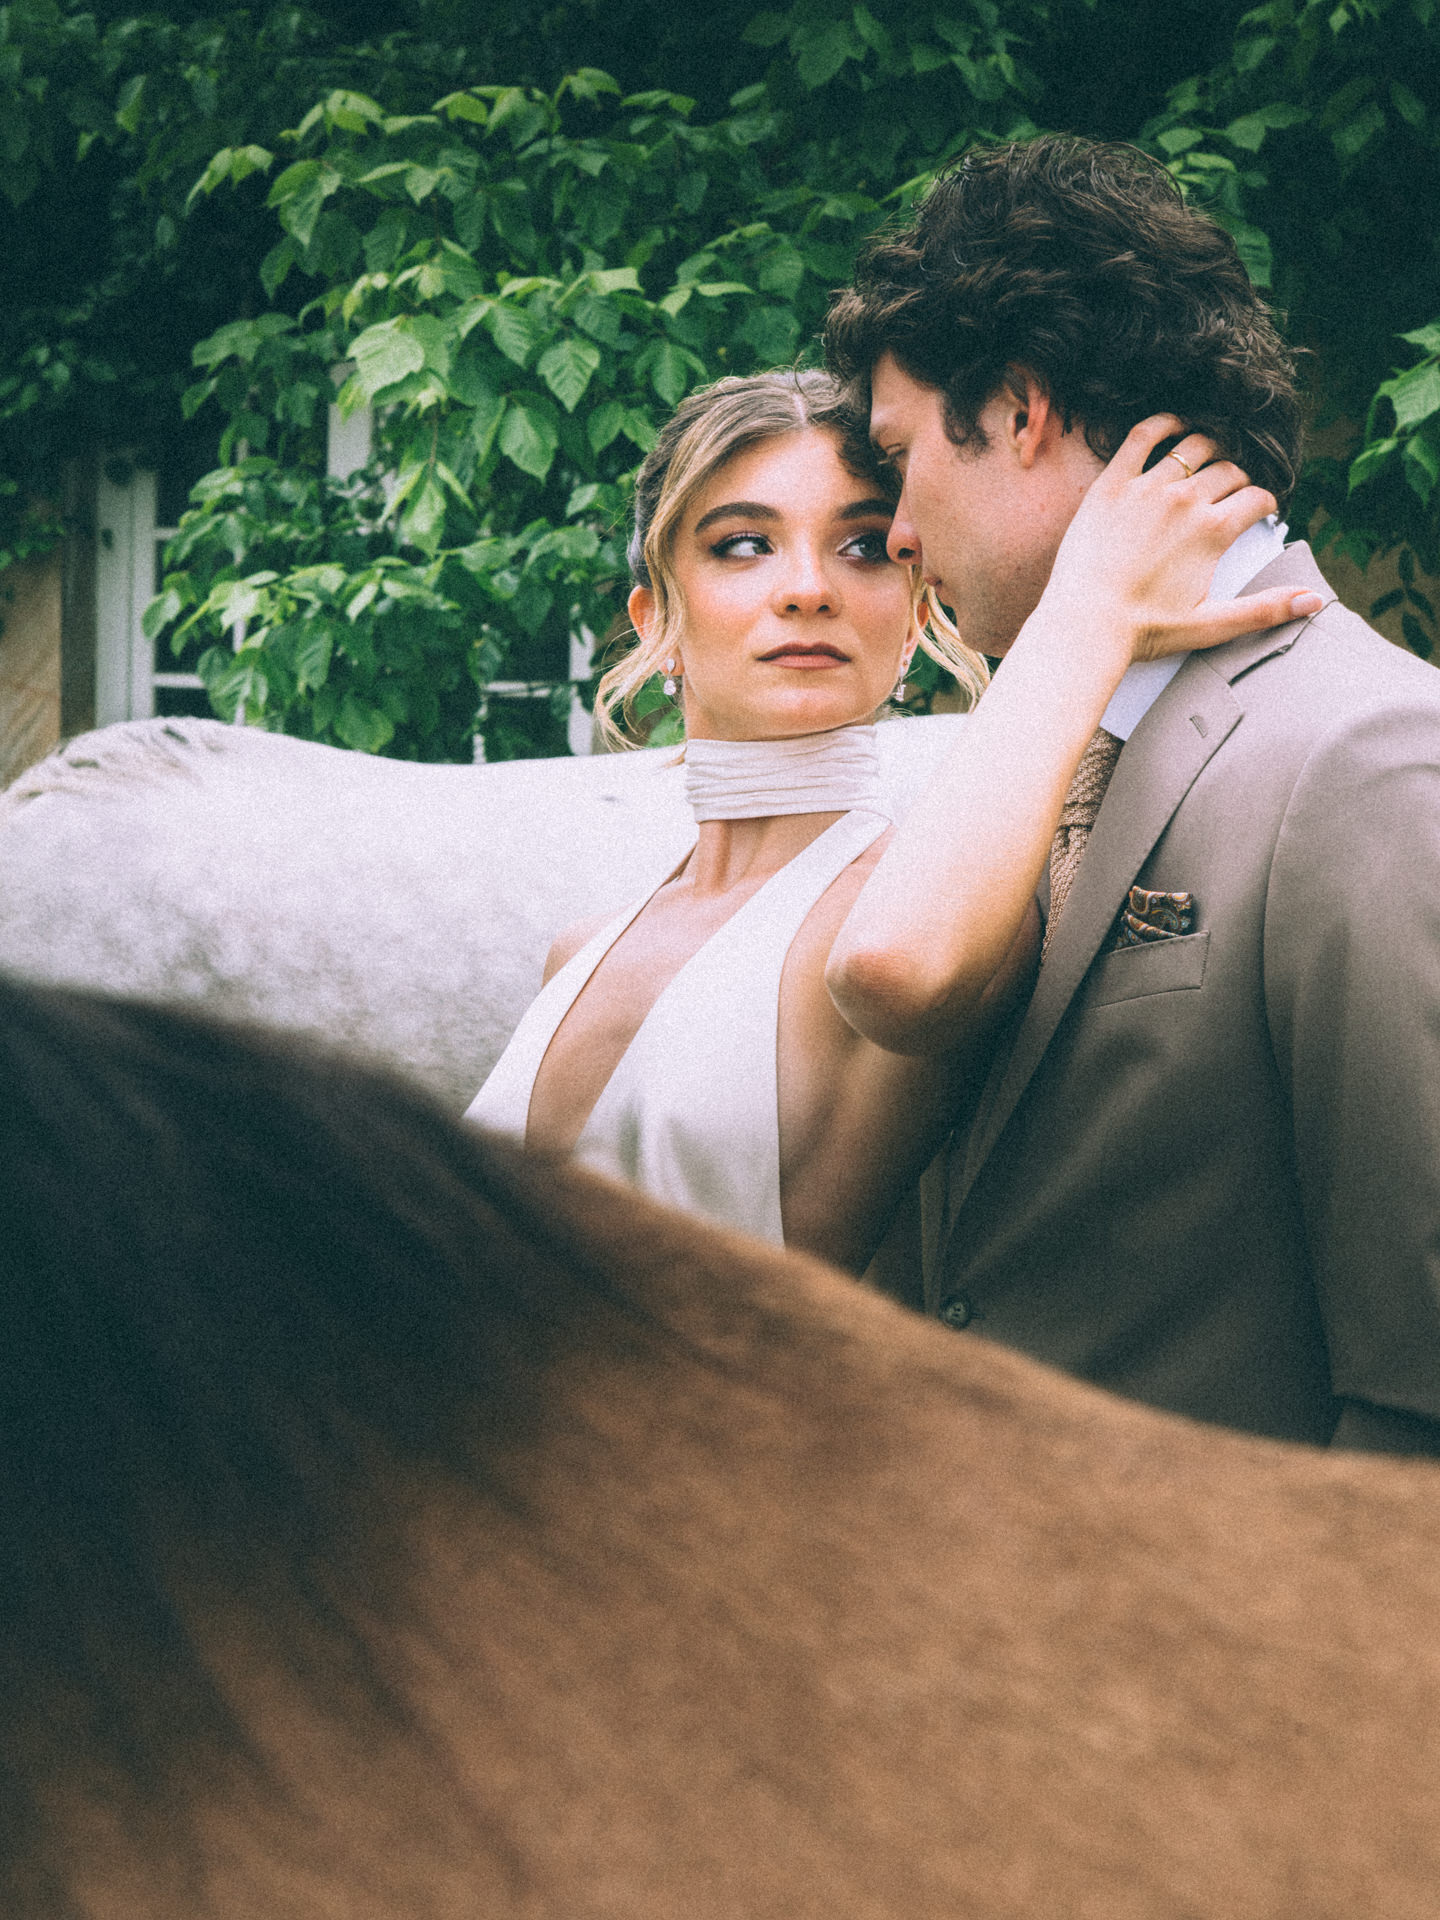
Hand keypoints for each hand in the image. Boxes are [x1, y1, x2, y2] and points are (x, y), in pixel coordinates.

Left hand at [1037, 413, 1322, 665]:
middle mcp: (1186, 501)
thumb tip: (1316, 600)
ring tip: (1209, 458)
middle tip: (1232, 490)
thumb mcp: (1211, 625)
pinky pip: (1143, 435)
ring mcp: (1148, 487)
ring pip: (1195, 447)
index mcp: (1214, 531)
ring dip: (1209, 448)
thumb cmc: (1145, 630)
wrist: (1084, 624)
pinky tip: (1173, 426)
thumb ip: (1265, 610)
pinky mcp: (1112, 483)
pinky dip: (1163, 423)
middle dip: (1238, 478)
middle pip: (1229, 470)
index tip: (1261, 509)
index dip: (1265, 503)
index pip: (1257, 498)